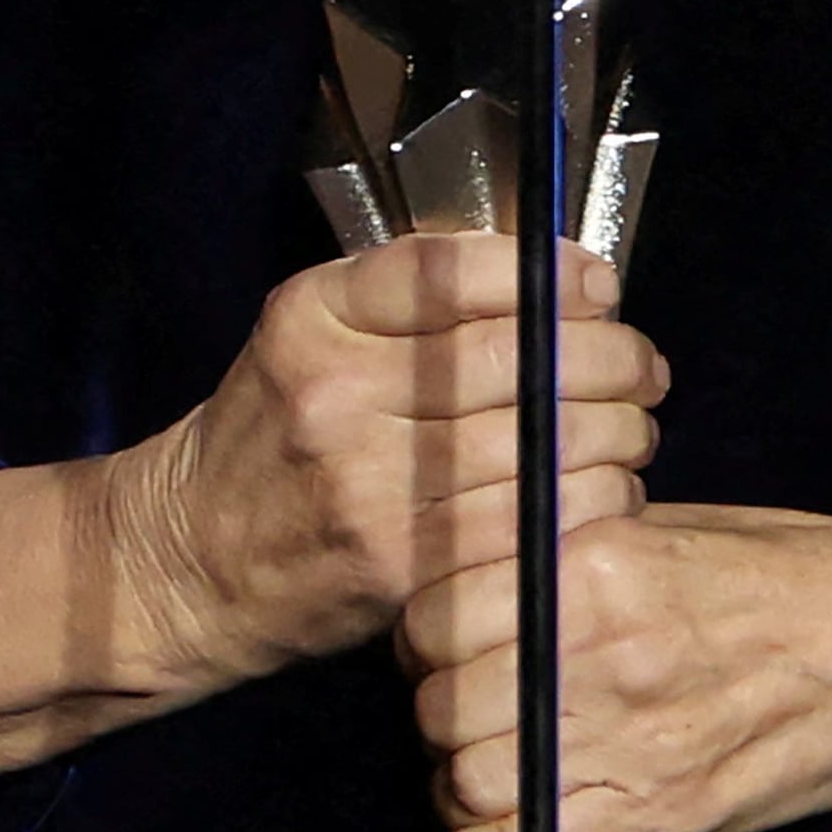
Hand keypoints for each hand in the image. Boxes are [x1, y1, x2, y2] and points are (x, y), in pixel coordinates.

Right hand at [104, 233, 664, 690]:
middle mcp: (336, 391)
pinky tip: (602, 493)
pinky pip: (526, 522)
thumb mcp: (308, 339)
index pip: (452, 269)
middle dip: (612, 358)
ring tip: (634, 432)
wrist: (186, 560)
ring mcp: (366, 482)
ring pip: (537, 441)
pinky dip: (585, 504)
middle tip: (644, 367)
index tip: (600, 285)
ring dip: (615, 435)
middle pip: (516, 356)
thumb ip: (407, 305)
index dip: (548, 272)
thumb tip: (551, 278)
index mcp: (315, 317)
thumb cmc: (270, 439)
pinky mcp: (397, 562)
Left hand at [399, 504, 831, 831]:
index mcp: (594, 565)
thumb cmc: (782, 575)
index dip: (427, 639)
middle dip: (443, 714)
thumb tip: (475, 592)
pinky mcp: (658, 815)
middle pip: (442, 707)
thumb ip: (566, 563)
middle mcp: (599, 651)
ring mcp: (628, 740)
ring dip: (467, 785)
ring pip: (467, 784)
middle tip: (476, 712)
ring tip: (501, 769)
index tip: (449, 647)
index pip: (434, 617)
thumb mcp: (663, 529)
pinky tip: (519, 828)